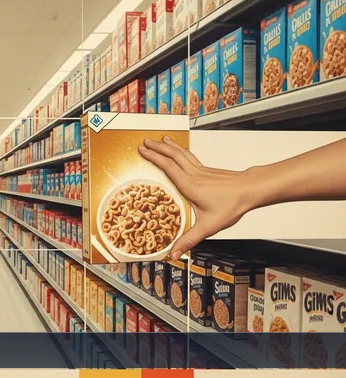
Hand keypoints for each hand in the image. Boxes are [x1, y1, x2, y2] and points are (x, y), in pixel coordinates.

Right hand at [138, 137, 255, 260]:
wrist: (251, 190)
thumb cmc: (232, 205)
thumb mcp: (208, 226)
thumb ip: (189, 240)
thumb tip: (174, 253)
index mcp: (190, 186)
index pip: (167, 167)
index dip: (153, 158)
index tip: (142, 151)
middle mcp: (194, 174)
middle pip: (172, 155)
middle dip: (157, 147)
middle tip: (144, 142)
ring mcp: (201, 170)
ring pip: (181, 153)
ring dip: (168, 146)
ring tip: (159, 140)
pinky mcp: (207, 170)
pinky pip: (189, 156)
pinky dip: (180, 150)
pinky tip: (180, 151)